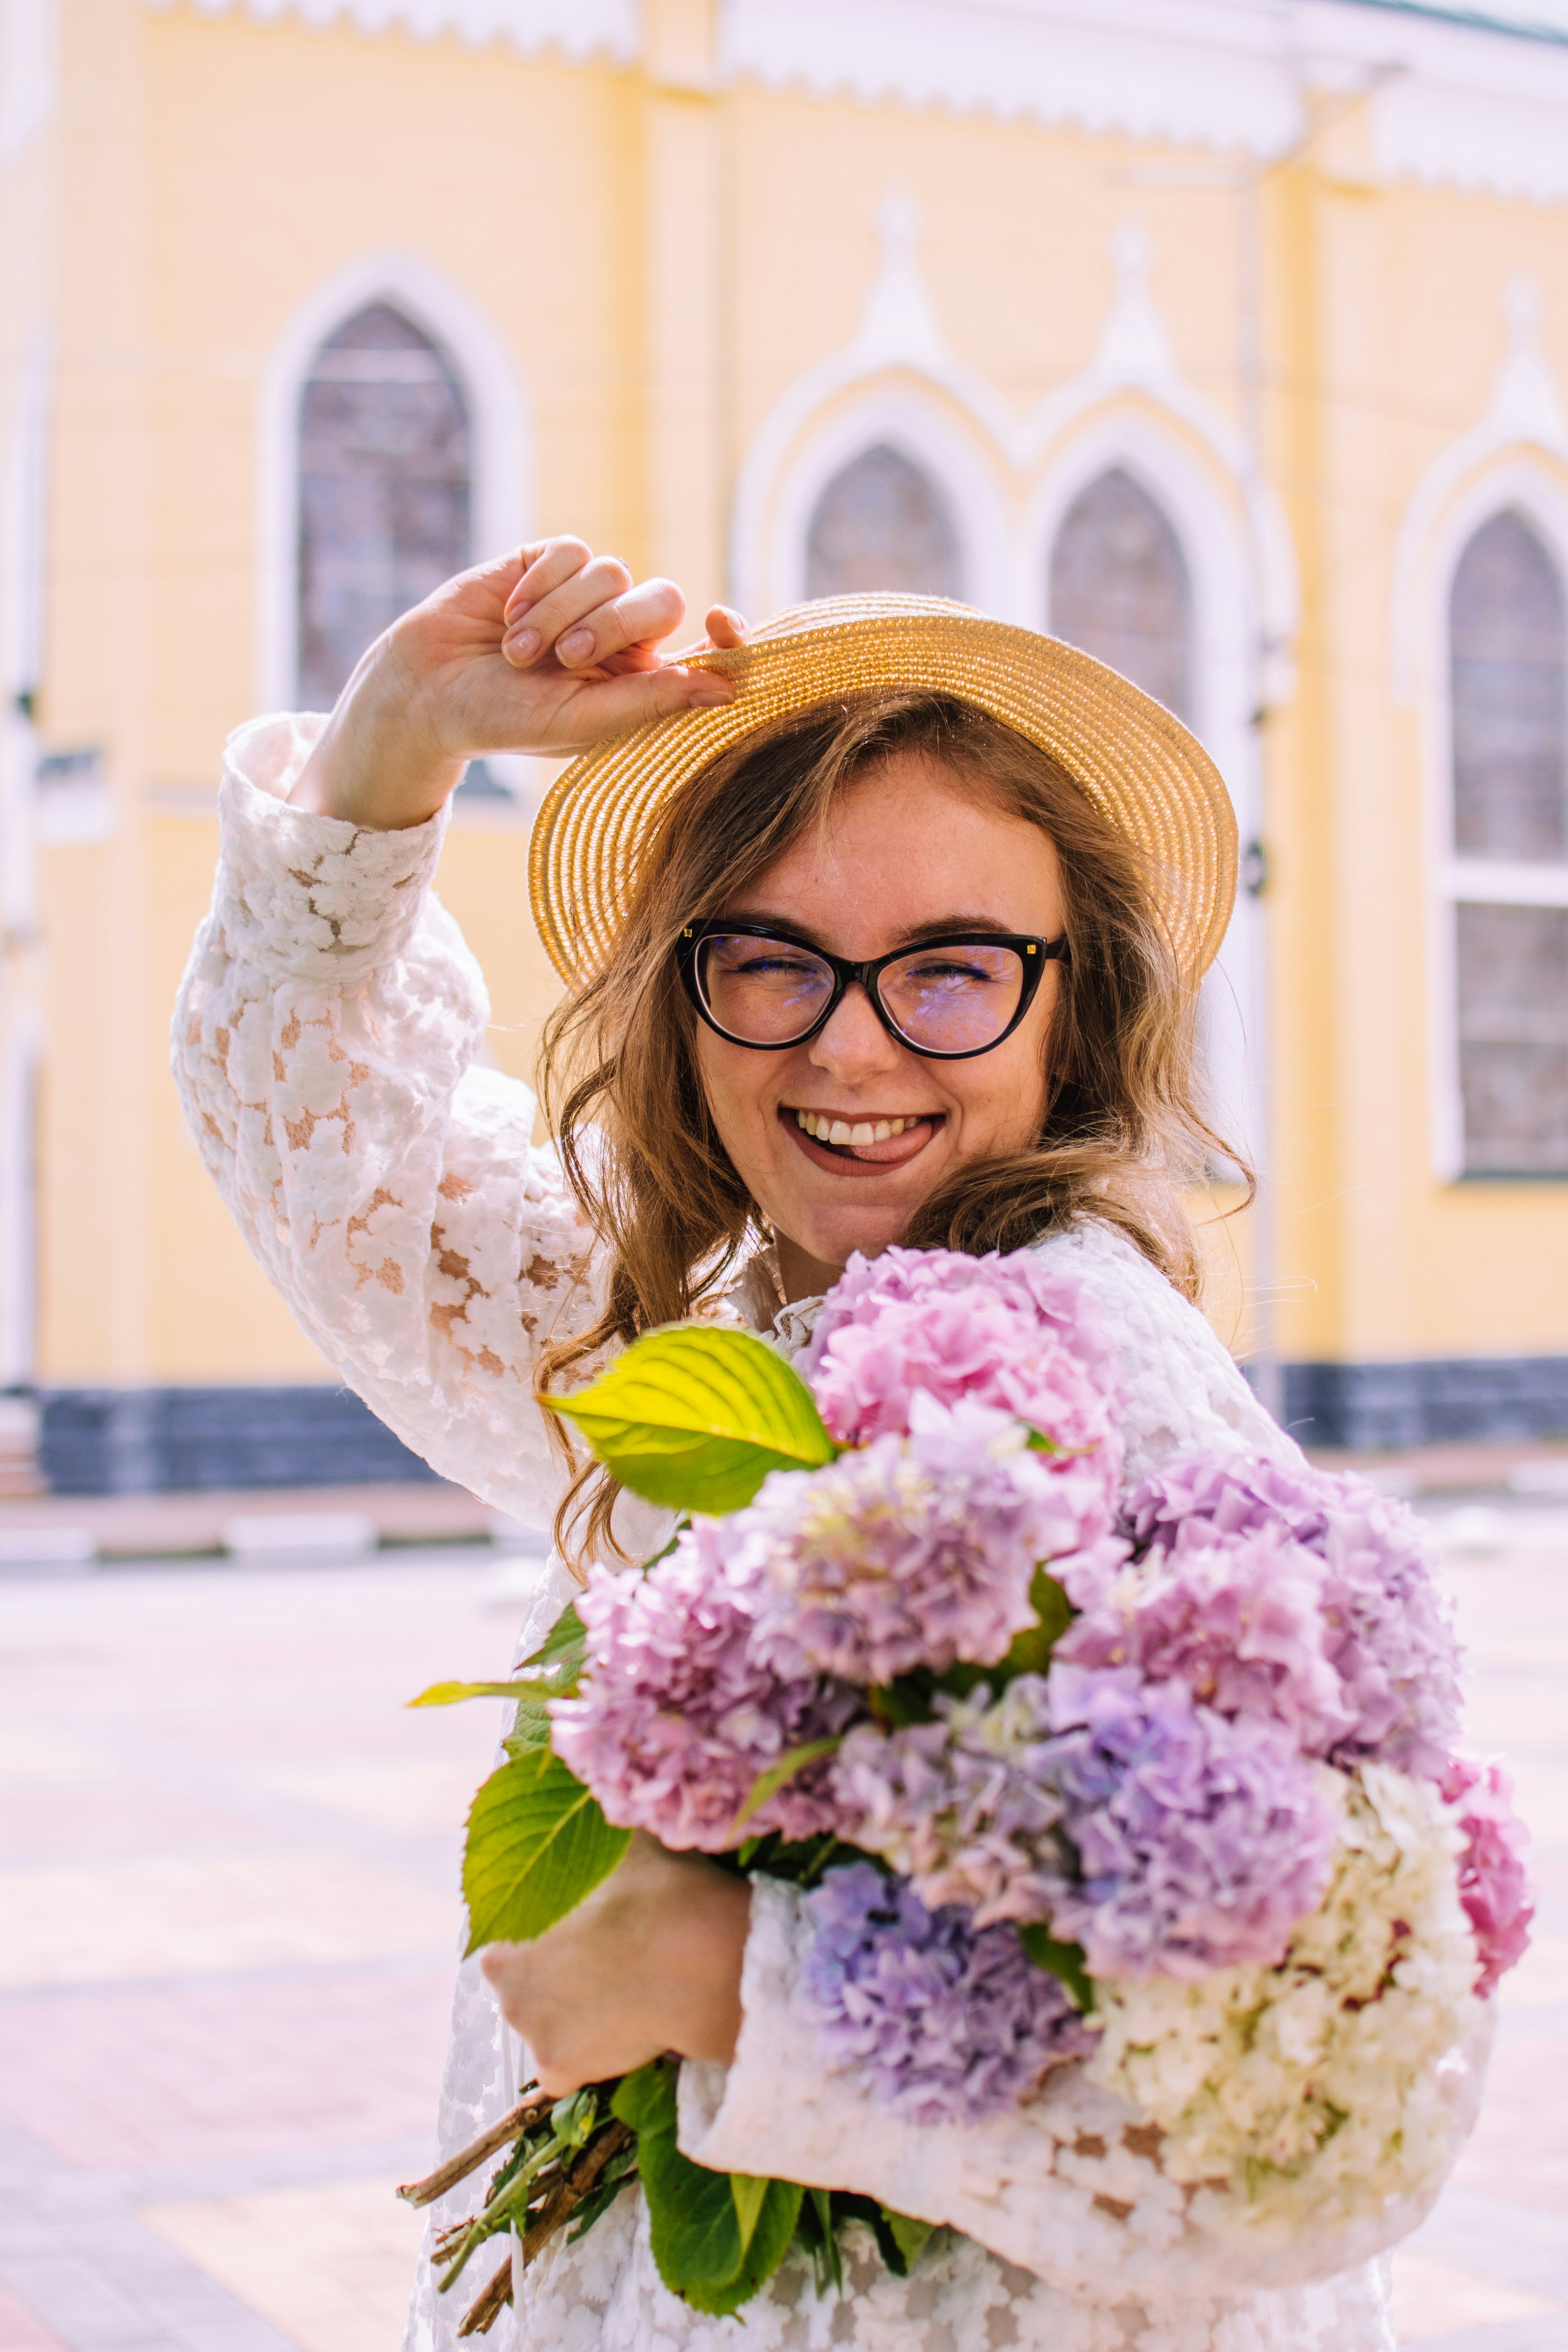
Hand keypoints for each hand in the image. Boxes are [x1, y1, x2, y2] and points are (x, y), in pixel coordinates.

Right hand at [289, 538, 748, 830]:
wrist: (429, 690)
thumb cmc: (504, 720)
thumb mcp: (577, 721)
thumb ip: (648, 702)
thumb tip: (722, 688)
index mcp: (640, 682)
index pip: (703, 649)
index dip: (725, 635)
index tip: (723, 623)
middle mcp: (621, 636)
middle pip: (661, 600)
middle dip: (615, 625)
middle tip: (568, 658)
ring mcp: (586, 596)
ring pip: (612, 572)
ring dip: (563, 614)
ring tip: (519, 651)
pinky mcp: (548, 562)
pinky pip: (571, 551)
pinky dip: (541, 587)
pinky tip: (508, 616)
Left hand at [480, 1832, 751, 2097]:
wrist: (697, 1961)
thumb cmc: (656, 1892)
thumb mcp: (619, 1841)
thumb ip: (589, 1833)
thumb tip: (586, 1806)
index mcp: (504, 1933)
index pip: (512, 1936)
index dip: (550, 1930)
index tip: (585, 1927)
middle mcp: (505, 1990)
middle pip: (526, 1986)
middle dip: (557, 1975)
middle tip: (605, 1960)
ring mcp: (532, 2035)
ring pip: (549, 2026)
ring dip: (575, 2015)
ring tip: (622, 1994)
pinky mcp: (559, 2073)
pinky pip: (568, 2068)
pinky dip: (591, 2055)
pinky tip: (626, 2028)